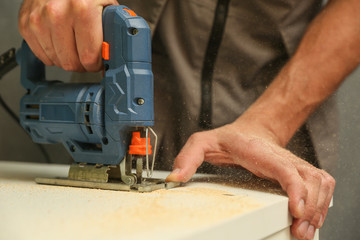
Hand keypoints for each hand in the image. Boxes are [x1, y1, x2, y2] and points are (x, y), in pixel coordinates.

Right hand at [18, 0, 117, 71]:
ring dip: (67, 59)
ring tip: (75, 47)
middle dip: (82, 64)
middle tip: (87, 56)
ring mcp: (39, 18)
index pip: (89, 56)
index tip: (98, 62)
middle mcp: (57, 13)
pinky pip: (41, 54)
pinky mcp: (26, 23)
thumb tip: (115, 55)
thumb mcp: (107, 6)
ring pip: (56, 60)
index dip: (96, 64)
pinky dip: (52, 54)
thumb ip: (112, 30)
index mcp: (83, 9)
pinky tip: (61, 43)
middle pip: (71, 62)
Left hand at [166, 121, 334, 239]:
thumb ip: (188, 157)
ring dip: (319, 209)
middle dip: (311, 209)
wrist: (251, 130)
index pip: (288, 170)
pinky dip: (322, 204)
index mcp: (264, 154)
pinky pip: (322, 187)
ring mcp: (295, 166)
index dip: (297, 190)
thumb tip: (176, 178)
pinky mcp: (299, 173)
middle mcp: (285, 160)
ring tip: (305, 231)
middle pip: (312, 181)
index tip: (295, 210)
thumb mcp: (203, 142)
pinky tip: (311, 220)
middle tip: (299, 231)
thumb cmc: (231, 138)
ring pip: (322, 185)